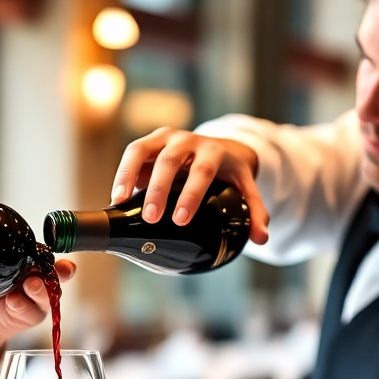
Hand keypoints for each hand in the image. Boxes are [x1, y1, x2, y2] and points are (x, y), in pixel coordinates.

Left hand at [0, 259, 76, 370]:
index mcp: (30, 265)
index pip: (50, 260)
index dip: (62, 263)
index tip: (65, 264)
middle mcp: (36, 282)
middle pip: (54, 277)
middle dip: (56, 273)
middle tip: (40, 270)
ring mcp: (32, 302)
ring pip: (46, 296)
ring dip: (40, 290)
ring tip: (29, 284)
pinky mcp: (24, 319)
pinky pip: (31, 314)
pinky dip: (23, 306)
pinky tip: (14, 301)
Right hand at [111, 127, 269, 244]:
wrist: (215, 146)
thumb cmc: (228, 172)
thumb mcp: (245, 187)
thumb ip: (254, 211)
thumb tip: (261, 239)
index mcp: (213, 152)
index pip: (203, 170)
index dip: (192, 193)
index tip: (181, 219)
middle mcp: (188, 141)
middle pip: (170, 161)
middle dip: (159, 189)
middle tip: (152, 218)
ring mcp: (165, 138)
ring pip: (143, 150)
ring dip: (129, 175)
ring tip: (121, 202)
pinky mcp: (149, 142)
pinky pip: (132, 154)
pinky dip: (122, 173)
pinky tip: (117, 198)